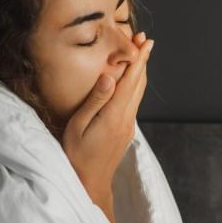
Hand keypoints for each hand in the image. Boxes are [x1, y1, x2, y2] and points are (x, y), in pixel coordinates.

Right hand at [61, 32, 153, 202]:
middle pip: (139, 84)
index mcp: (114, 116)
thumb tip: (109, 77)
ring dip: (141, 72)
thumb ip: (95, 101)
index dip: (138, 60)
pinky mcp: (126, 130)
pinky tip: (132, 79)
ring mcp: (128, 126)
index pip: (130, 81)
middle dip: (143, 61)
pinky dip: (135, 85)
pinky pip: (134, 102)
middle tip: (145, 39)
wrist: (89, 182)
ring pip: (138, 93)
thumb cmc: (76, 154)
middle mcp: (126, 119)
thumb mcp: (78, 126)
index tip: (144, 42)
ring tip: (142, 54)